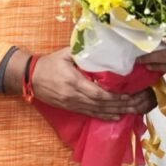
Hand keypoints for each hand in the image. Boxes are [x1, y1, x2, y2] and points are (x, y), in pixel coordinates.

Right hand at [32, 48, 146, 120]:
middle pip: (100, 104)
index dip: (114, 97)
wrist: (29, 77)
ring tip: (130, 111)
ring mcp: (71, 104)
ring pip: (96, 111)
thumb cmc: (48, 63)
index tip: (128, 94)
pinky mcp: (69, 108)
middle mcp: (73, 96)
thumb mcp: (65, 53)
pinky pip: (89, 114)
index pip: (97, 93)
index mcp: (73, 82)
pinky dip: (103, 116)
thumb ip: (83, 53)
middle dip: (119, 105)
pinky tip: (115, 117)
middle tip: (135, 103)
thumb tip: (102, 48)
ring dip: (114, 112)